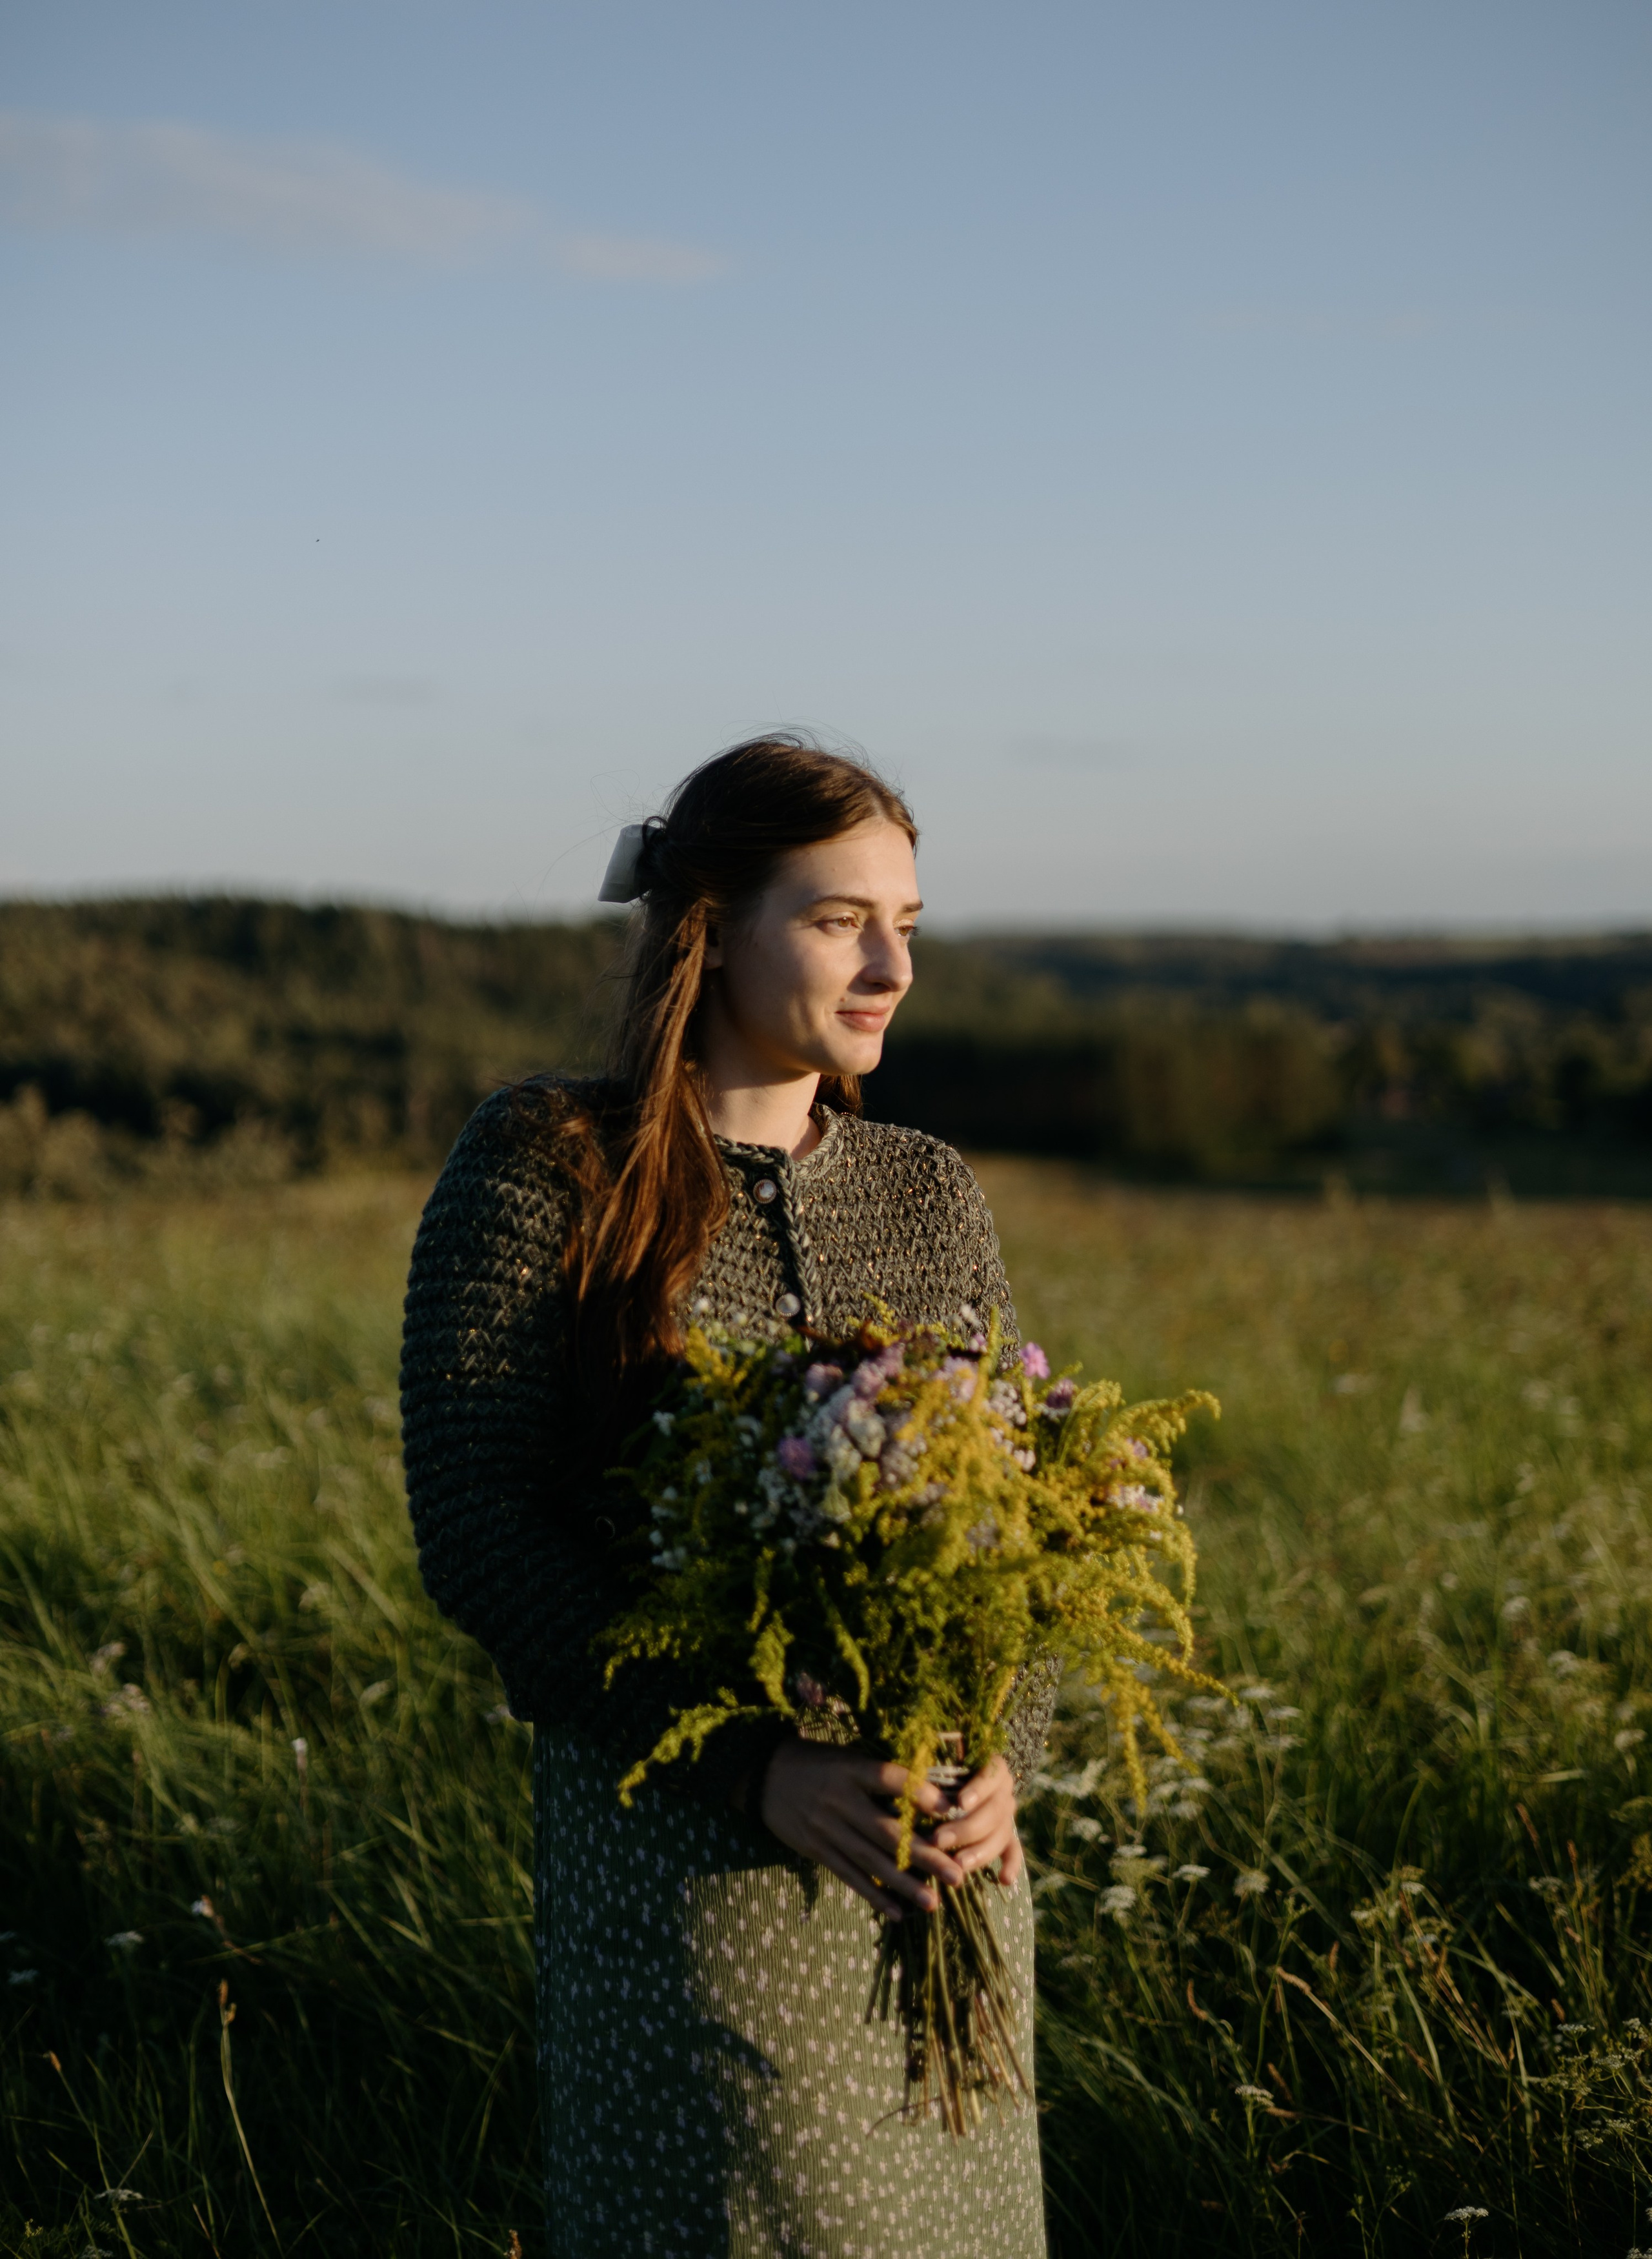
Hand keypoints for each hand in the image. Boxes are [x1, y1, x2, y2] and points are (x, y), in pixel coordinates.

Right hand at [759, 1741, 1022, 1919]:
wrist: (765, 1776)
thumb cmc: (818, 1762)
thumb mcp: (847, 1756)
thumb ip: (880, 1773)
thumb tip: (929, 1791)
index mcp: (850, 1770)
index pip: (889, 1779)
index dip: (919, 1793)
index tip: (951, 1809)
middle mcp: (840, 1801)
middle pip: (888, 1832)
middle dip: (925, 1856)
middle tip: (957, 1875)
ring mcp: (827, 1829)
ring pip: (871, 1862)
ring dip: (904, 1885)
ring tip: (934, 1903)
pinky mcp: (817, 1850)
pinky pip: (848, 1876)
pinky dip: (873, 1896)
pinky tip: (896, 1913)